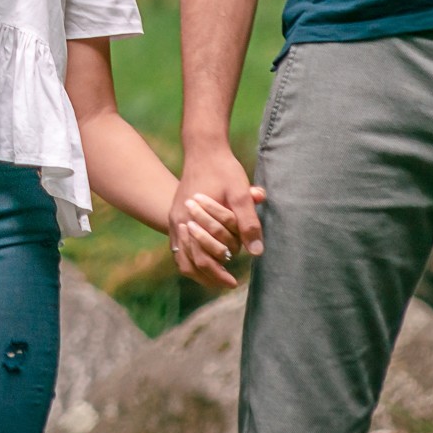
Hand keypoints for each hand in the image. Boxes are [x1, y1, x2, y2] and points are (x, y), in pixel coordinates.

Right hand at [170, 145, 264, 289]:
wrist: (204, 149)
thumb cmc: (223, 169)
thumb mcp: (240, 193)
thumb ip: (248, 222)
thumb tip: (257, 252)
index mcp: (191, 217)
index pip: (202, 256)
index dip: (218, 273)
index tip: (234, 282)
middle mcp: (179, 221)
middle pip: (189, 261)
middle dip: (209, 275)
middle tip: (228, 283)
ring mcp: (175, 219)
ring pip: (181, 256)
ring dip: (199, 270)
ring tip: (217, 279)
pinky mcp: (176, 216)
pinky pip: (179, 247)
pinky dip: (191, 259)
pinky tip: (207, 262)